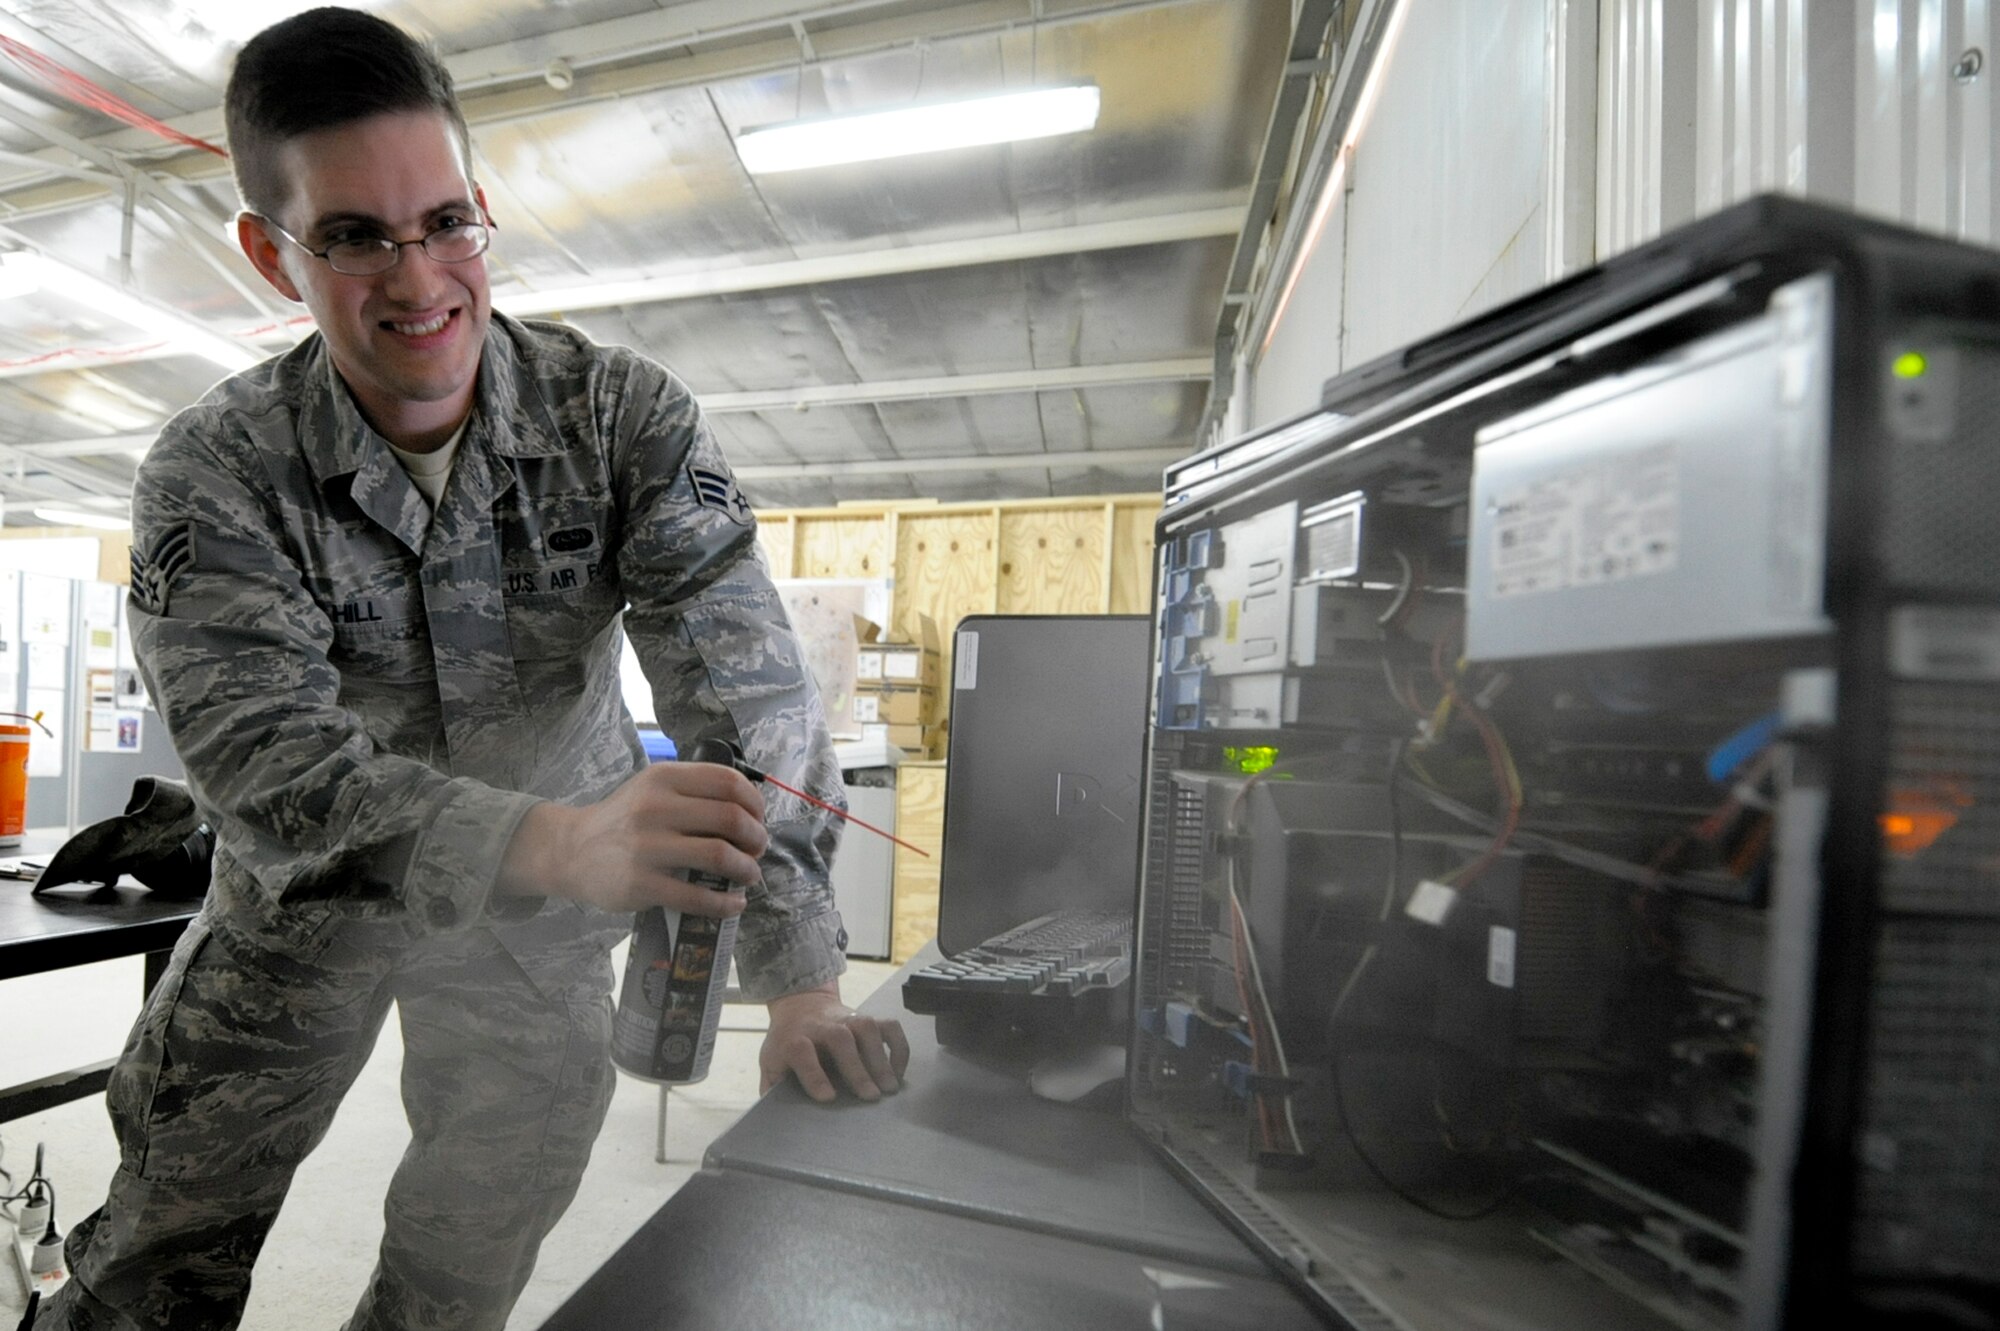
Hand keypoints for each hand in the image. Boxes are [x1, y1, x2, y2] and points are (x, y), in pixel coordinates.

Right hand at [500, 761, 767, 917]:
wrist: (571, 850)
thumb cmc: (624, 820)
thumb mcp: (653, 789)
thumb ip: (694, 792)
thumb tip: (751, 814)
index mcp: (664, 778)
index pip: (728, 781)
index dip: (755, 803)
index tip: (758, 819)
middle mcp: (655, 807)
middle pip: (731, 818)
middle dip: (756, 837)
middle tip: (758, 850)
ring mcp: (647, 846)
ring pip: (719, 854)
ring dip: (747, 869)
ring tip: (749, 875)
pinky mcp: (641, 884)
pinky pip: (696, 896)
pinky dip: (725, 903)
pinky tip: (734, 904)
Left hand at [760, 983, 910, 1102]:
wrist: (801, 1004)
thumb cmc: (787, 1042)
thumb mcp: (771, 1061)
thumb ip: (772, 1086)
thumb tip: (775, 1116)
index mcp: (793, 1038)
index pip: (801, 1051)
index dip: (813, 1074)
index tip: (828, 1098)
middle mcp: (822, 1025)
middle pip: (840, 1038)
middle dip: (857, 1068)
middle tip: (871, 1097)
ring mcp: (848, 1018)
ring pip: (867, 1028)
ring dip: (881, 1058)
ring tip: (890, 1087)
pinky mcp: (867, 1017)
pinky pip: (889, 1026)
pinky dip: (898, 1047)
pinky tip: (898, 1072)